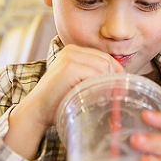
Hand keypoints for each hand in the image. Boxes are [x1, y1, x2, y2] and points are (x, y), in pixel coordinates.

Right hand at [5, 45, 123, 159]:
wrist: (38, 110)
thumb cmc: (58, 100)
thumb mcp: (78, 83)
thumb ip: (93, 77)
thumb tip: (119, 83)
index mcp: (73, 51)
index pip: (104, 56)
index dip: (117, 71)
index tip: (122, 85)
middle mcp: (71, 50)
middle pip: (106, 60)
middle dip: (115, 77)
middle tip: (118, 93)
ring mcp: (70, 57)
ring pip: (103, 66)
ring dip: (108, 83)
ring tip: (105, 97)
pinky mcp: (70, 67)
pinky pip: (96, 73)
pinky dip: (100, 86)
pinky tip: (96, 96)